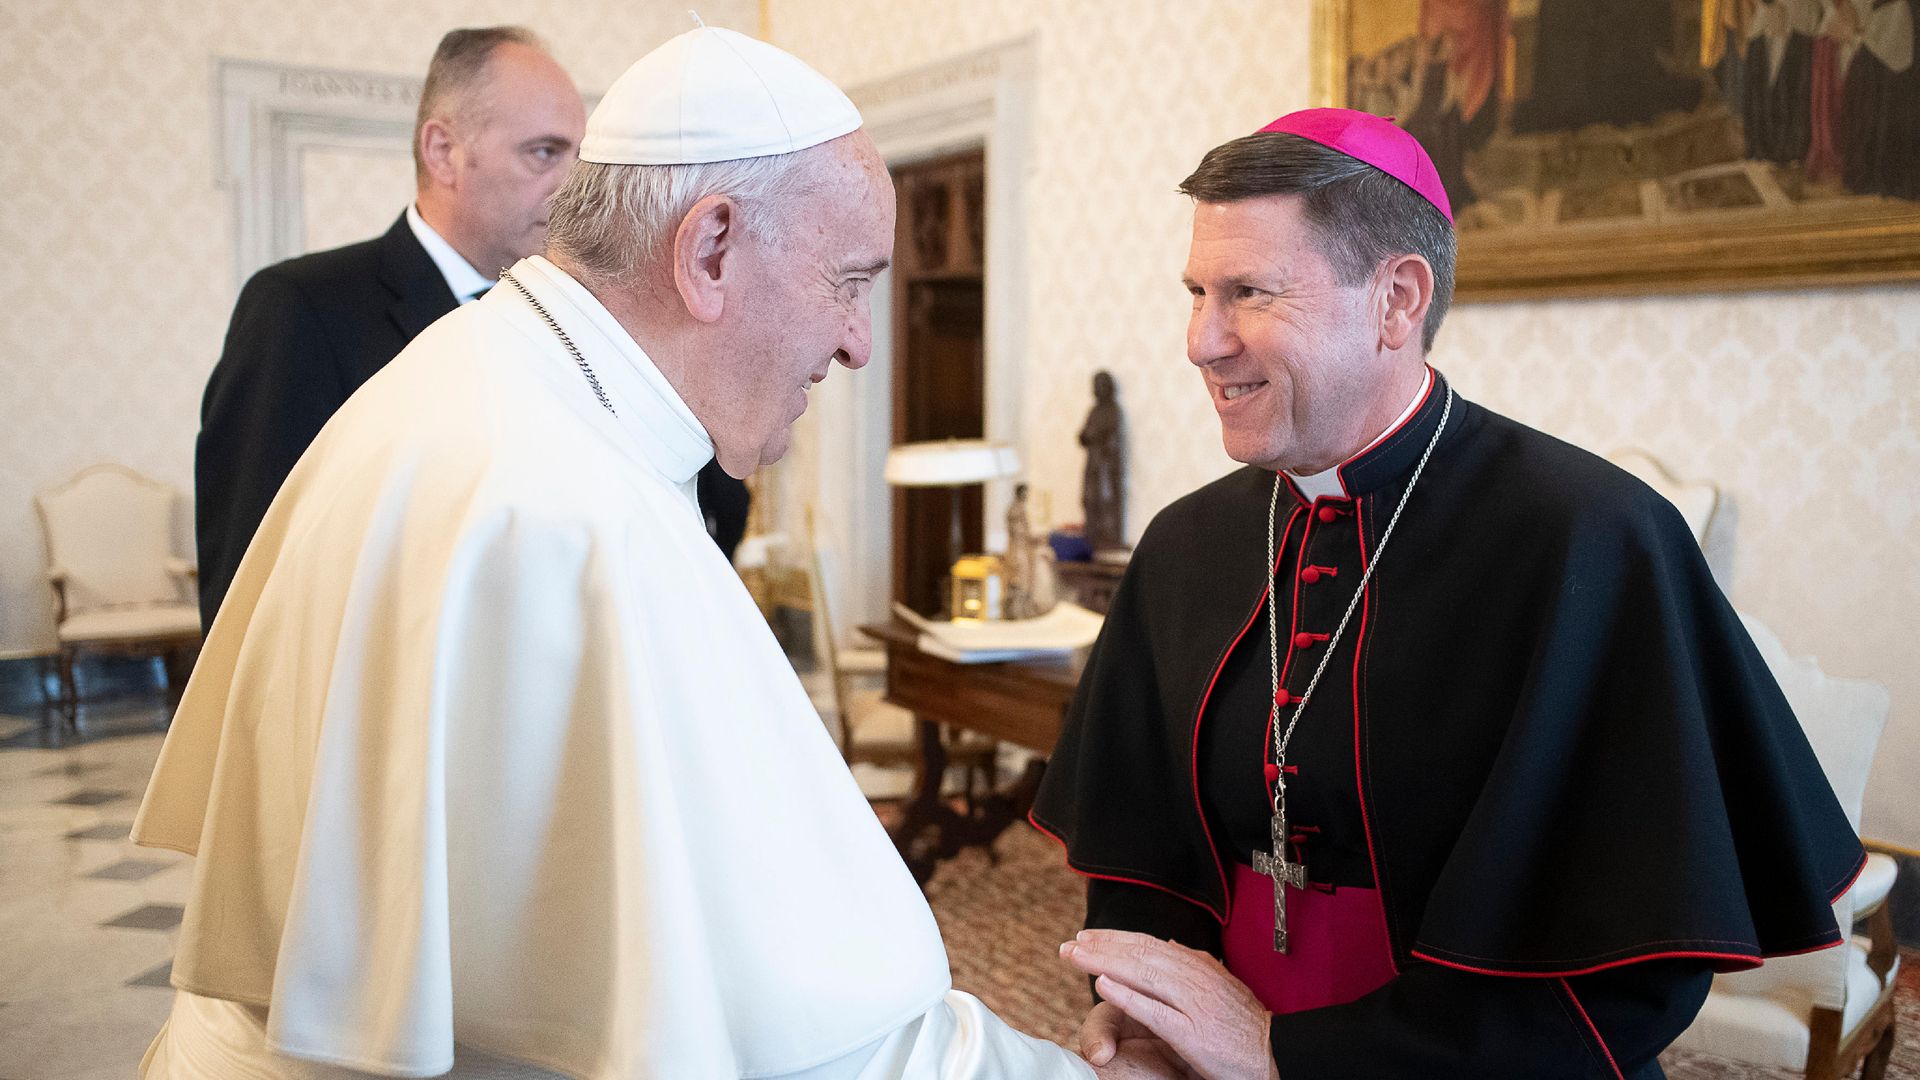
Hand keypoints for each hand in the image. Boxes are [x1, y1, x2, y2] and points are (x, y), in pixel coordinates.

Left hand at [1060, 931, 1277, 1079]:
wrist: (1277, 1051)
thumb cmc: (1245, 1025)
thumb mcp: (1220, 985)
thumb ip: (1194, 965)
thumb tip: (1171, 945)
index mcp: (1198, 968)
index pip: (1148, 945)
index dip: (1115, 939)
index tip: (1087, 936)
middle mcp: (1194, 979)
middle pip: (1139, 955)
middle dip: (1101, 947)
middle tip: (1069, 945)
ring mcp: (1193, 1004)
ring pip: (1142, 974)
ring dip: (1105, 962)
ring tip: (1077, 956)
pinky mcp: (1193, 1032)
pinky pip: (1155, 1011)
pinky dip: (1128, 996)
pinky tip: (1104, 986)